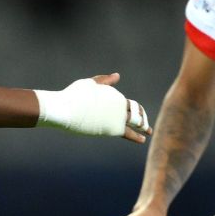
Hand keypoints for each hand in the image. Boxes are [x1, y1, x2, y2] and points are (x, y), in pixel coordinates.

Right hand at [35, 73, 149, 142]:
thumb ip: (104, 81)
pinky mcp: (114, 128)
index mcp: (115, 95)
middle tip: (147, 126)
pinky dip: (137, 136)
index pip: (128, 104)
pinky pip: (129, 133)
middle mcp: (120, 105)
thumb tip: (117, 76)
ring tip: (148, 132)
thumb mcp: (89, 84)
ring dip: (143, 127)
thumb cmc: (74, 96)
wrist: (67, 109)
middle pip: (136, 113)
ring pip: (135, 122)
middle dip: (142, 118)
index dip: (135, 110)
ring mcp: (118, 116)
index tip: (138, 114)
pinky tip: (142, 139)